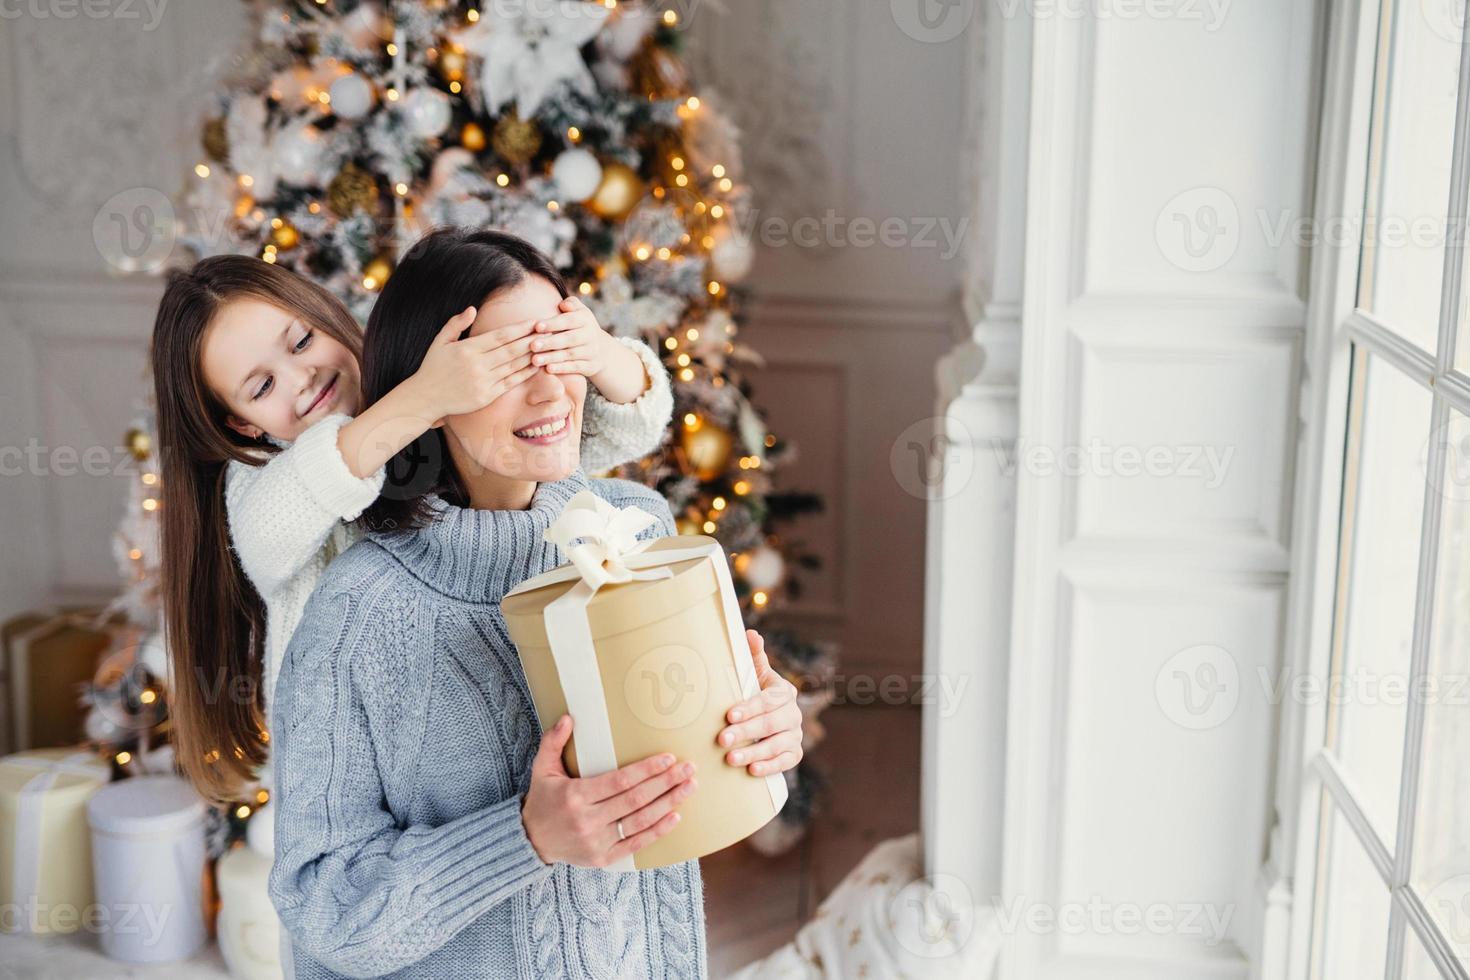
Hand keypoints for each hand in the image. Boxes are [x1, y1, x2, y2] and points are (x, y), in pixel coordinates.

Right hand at [410, 307, 542, 421]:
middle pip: (512, 349)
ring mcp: (483, 381)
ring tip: (547, 346)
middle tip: (549, 330)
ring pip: (514, 366)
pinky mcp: (487, 396)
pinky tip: (536, 365)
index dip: (521, 328)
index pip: (501, 336)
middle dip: (532, 339)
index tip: (535, 321)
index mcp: (468, 349)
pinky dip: (525, 373)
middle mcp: (478, 365)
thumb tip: (472, 308)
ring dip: (532, 355)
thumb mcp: (440, 341)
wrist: (425, 398)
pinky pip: (511, 383)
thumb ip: (456, 324)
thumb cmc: (433, 367)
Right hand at [521, 714, 697, 867]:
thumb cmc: (542, 800)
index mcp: (575, 796)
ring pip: (640, 822)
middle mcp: (587, 821)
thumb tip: (568, 718)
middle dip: (666, 783)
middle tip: (689, 769)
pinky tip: (676, 816)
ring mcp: (596, 842)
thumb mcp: (541, 768)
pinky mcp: (603, 859)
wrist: (531, 841)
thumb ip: (553, 742)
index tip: (668, 758)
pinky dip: (657, 831)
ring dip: (669, 804)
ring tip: (688, 788)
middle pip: (635, 800)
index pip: (619, 781)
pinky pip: (635, 845)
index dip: (646, 770)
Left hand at [529, 296, 618, 375]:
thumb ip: (571, 304)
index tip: (536, 326)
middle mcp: (590, 335)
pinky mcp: (591, 366)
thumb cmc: (579, 327)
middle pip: (569, 339)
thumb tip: (563, 305)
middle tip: (532, 345)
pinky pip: (576, 367)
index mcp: (585, 319)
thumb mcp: (579, 312)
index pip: (569, 320)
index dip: (553, 323)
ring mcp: (592, 351)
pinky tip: (548, 369)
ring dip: (552, 357)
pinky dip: (562, 368)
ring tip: (535, 360)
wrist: (602, 350)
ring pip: (571, 354)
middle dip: (550, 342)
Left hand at [716, 629, 803, 776]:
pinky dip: (770, 767)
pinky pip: (786, 762)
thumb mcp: (754, 676)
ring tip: (731, 759)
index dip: (750, 708)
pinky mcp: (795, 754)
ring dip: (754, 753)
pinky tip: (752, 771)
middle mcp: (793, 713)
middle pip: (771, 723)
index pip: (769, 700)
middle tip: (722, 739)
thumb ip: (752, 656)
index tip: (729, 715)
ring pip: (777, 745)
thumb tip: (750, 633)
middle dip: (746, 732)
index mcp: (783, 692)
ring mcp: (795, 735)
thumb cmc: (754, 694)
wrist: (767, 722)